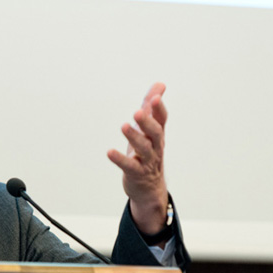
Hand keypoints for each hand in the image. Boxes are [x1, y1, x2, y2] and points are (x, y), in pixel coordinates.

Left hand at [107, 82, 168, 233]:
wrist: (149, 187)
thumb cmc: (147, 153)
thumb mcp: (149, 130)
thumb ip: (152, 107)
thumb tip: (160, 84)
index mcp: (158, 135)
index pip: (162, 120)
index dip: (159, 109)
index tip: (155, 97)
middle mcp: (155, 147)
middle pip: (156, 133)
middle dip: (148, 122)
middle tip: (138, 111)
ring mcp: (147, 161)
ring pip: (144, 149)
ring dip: (134, 137)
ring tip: (123, 126)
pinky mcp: (136, 174)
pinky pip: (129, 166)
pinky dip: (120, 159)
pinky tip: (109, 152)